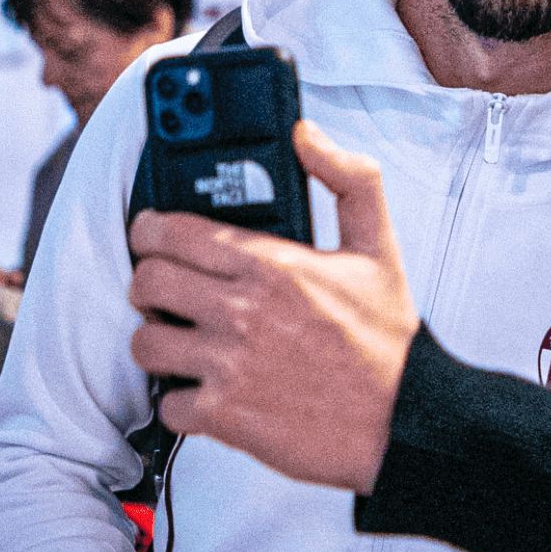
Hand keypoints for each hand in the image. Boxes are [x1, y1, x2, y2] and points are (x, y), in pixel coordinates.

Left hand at [128, 121, 418, 492]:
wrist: (405, 417)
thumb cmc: (387, 339)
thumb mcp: (379, 245)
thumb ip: (348, 178)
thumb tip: (307, 134)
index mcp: (273, 264)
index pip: (173, 232)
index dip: (152, 230)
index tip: (155, 236)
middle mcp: (243, 311)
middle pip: (146, 282)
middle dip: (151, 284)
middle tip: (170, 292)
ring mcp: (229, 365)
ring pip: (145, 342)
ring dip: (158, 341)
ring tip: (183, 340)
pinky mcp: (225, 416)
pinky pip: (167, 404)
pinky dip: (180, 401)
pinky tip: (205, 389)